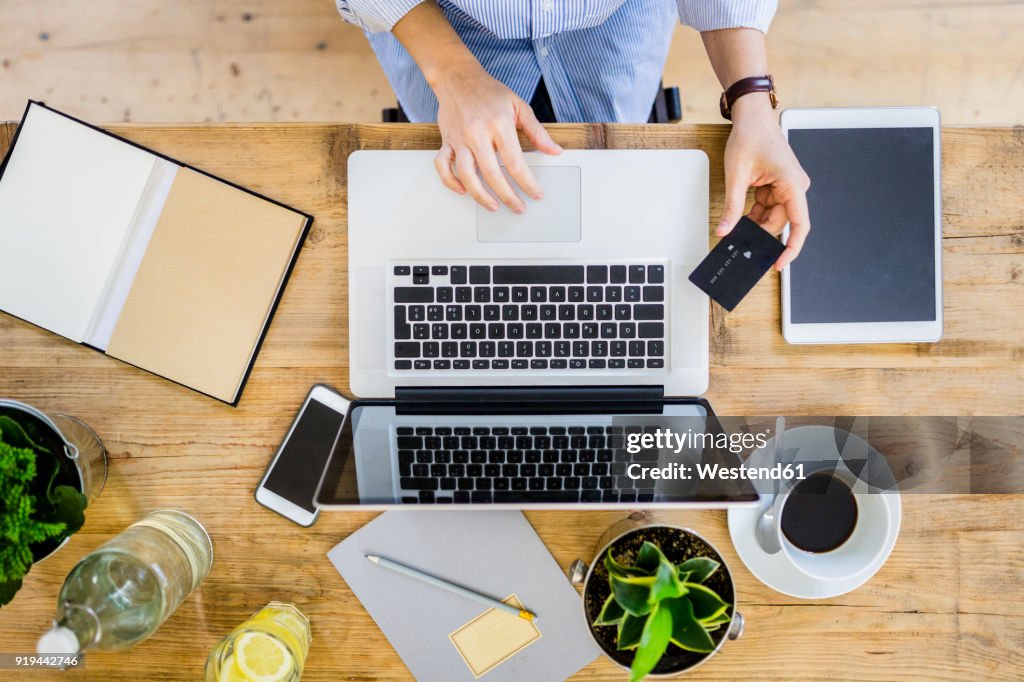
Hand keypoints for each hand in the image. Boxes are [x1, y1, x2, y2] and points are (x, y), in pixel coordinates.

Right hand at [432, 64, 561, 212]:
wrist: (457, 77)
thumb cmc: (488, 91)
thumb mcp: (519, 106)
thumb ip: (537, 132)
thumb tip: (555, 151)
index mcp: (499, 125)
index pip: (515, 163)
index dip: (527, 183)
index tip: (535, 194)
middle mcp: (477, 134)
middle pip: (492, 175)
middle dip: (508, 196)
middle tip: (518, 207)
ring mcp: (459, 139)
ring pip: (467, 176)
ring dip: (480, 196)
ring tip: (493, 206)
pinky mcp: (446, 141)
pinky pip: (443, 166)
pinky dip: (451, 182)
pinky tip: (463, 190)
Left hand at [718, 95, 810, 269]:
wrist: (751, 117)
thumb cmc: (750, 136)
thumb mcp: (736, 175)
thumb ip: (732, 206)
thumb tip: (725, 230)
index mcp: (792, 184)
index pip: (799, 224)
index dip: (792, 248)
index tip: (780, 263)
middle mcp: (795, 187)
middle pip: (781, 223)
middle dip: (761, 234)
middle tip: (740, 244)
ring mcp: (788, 187)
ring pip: (774, 217)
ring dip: (756, 223)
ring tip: (738, 226)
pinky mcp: (779, 186)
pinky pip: (769, 208)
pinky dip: (755, 214)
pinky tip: (742, 217)